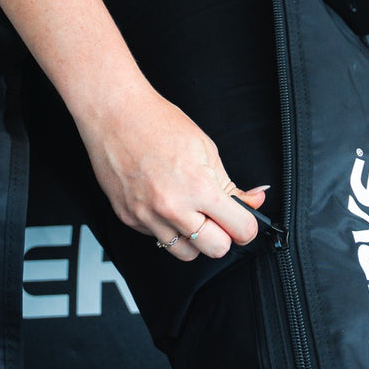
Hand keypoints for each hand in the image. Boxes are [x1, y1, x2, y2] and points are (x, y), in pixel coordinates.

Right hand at [77, 80, 265, 261]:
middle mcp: (173, 208)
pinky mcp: (129, 219)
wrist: (115, 115)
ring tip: (191, 214)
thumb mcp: (207, 149)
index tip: (245, 222)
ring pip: (185, 253)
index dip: (248, 227)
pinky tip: (165, 204)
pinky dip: (167, 228)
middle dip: (223, 236)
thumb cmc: (158, 124)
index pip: (240, 230)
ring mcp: (148, 217)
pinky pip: (158, 239)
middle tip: (218, 219)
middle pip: (216, 250)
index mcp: (198, 187)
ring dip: (195, 239)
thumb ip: (230, 184)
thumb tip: (254, 200)